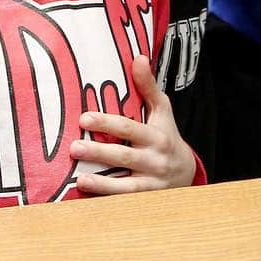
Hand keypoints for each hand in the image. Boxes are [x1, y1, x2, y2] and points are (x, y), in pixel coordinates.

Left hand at [69, 55, 197, 193]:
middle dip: (99, 152)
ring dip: (102, 183)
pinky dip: (109, 201)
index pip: (129, 129)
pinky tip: (90, 198)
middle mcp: (154, 161)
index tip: (84, 118)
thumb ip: (147, 86)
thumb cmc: (166, 134)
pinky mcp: (147, 202)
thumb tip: (138, 57)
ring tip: (80, 179)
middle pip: (124, 157)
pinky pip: (127, 203)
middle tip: (74, 147)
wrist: (187, 172)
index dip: (107, 123)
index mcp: (156, 136)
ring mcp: (152, 184)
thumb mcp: (161, 109)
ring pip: (126, 187)